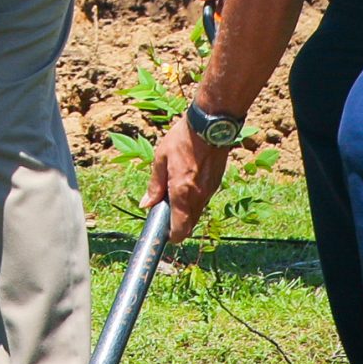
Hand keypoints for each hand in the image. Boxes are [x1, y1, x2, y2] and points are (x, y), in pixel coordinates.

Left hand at [143, 116, 229, 236]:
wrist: (210, 127)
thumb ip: (155, 185)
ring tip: (173, 193)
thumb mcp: (160, 159)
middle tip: (165, 212)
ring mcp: (210, 191)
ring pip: (197, 213)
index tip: (164, 234)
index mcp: (182, 192)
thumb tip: (146, 204)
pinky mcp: (216, 183)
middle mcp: (198, 196)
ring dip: (186, 212)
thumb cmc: (182, 140)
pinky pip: (204, 200)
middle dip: (178, 225)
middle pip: (189, 224)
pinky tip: (186, 183)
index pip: (180, 228)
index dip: (172, 236)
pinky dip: (194, 200)